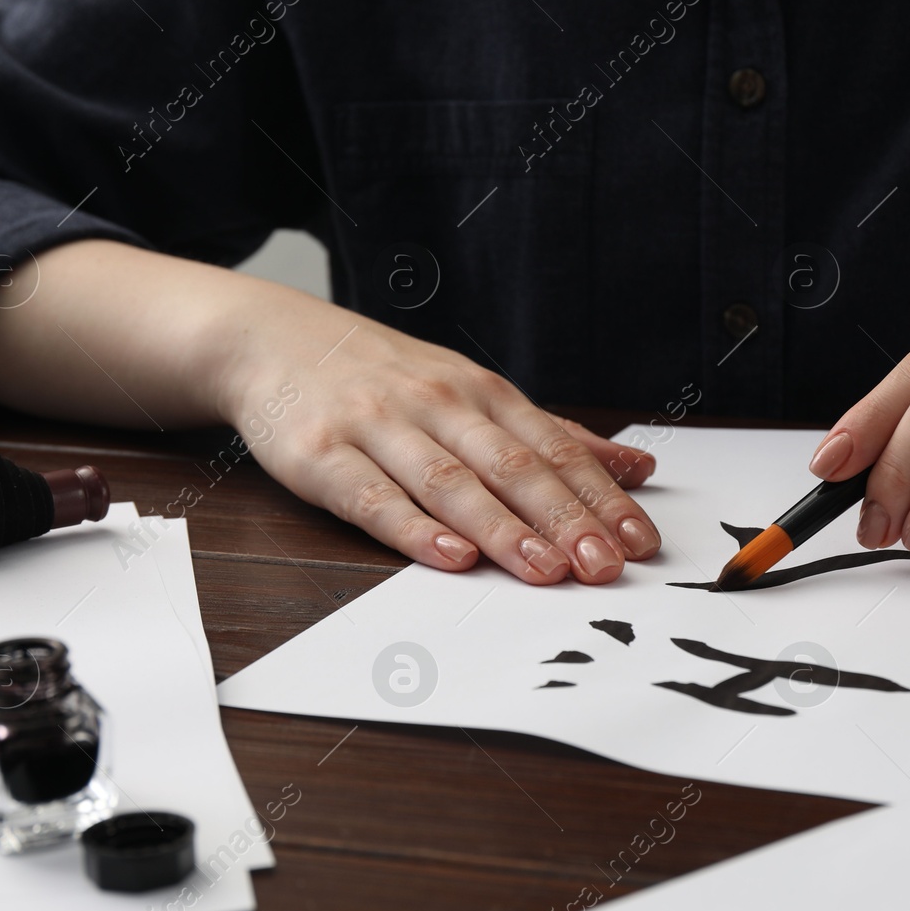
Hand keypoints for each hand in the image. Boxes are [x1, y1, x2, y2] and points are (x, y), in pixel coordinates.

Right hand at [218, 299, 659, 583]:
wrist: (270, 340)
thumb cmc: (382, 376)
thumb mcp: (471, 390)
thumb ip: (550, 434)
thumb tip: (634, 467)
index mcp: (480, 392)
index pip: (553, 449)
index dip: (599, 496)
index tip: (639, 540)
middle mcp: (437, 404)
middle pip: (512, 466)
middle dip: (565, 518)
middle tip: (606, 565)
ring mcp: (378, 427)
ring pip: (450, 482)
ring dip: (503, 529)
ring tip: (545, 570)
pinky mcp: (322, 456)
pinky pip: (373, 497)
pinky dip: (414, 528)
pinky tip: (450, 556)